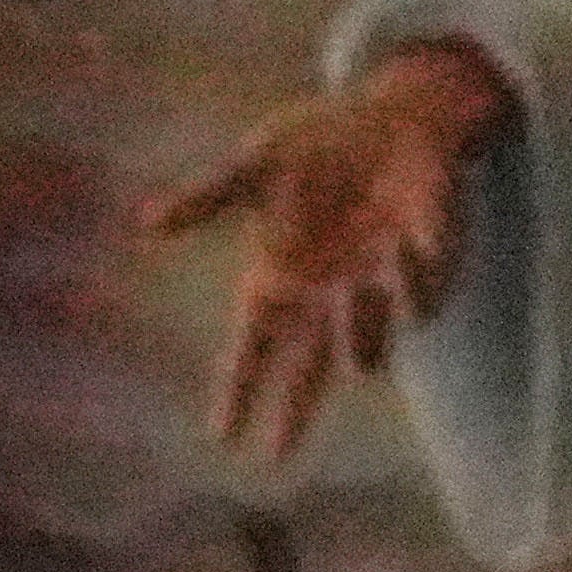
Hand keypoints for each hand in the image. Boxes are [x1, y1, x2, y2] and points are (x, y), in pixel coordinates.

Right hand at [145, 42, 519, 468]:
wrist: (394, 115)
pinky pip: (420, 296)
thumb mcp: (254, 164)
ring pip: (366, 348)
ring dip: (358, 334)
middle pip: (307, 375)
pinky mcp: (427, 266)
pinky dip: (409, 281)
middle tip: (276, 455)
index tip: (222, 437)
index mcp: (280, 281)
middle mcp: (326, 299)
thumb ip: (206, 199)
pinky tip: (395, 245)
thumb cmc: (317, 142)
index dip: (237, 393)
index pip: (252, 352)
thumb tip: (145, 223)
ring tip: (349, 294)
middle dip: (293, 415)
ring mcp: (377, 288)